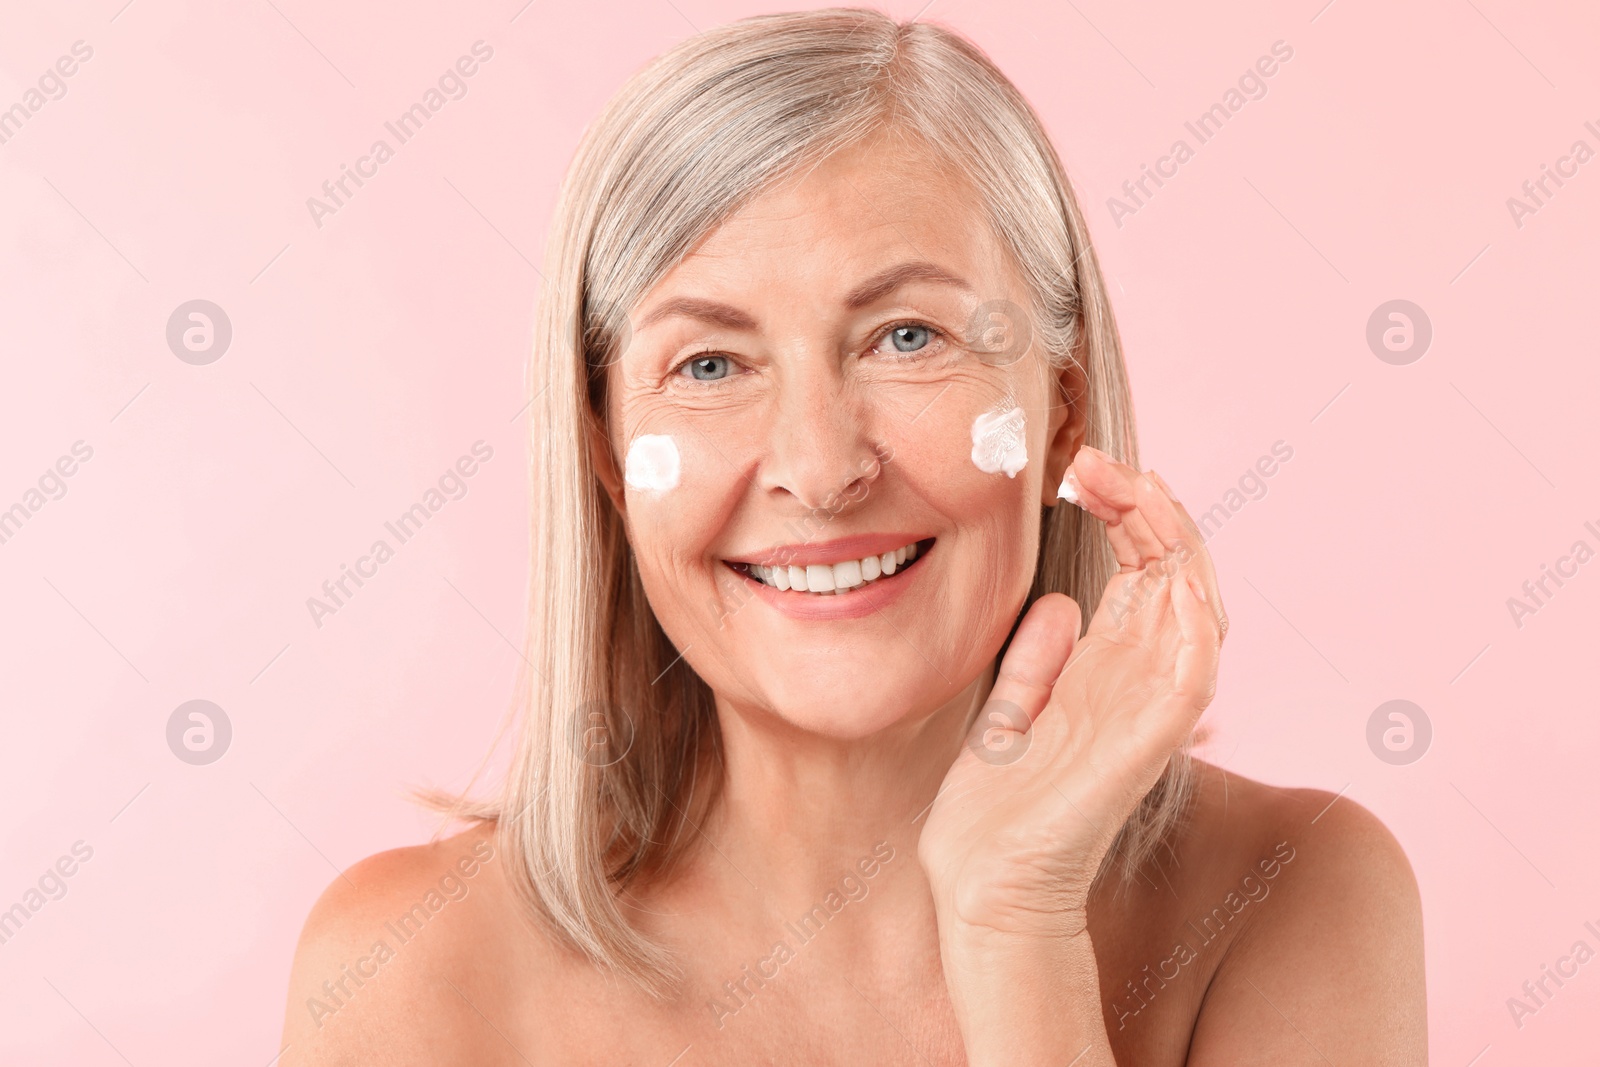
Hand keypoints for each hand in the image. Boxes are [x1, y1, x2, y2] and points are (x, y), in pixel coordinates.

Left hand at [918, 446, 1226, 940]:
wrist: (979, 877)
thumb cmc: (995, 805)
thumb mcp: (1008, 708)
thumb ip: (1038, 658)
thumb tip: (1061, 602)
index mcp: (1110, 670)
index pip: (1146, 569)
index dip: (1128, 510)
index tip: (1082, 465)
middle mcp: (1140, 682)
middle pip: (1178, 572)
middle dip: (1148, 507)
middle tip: (1097, 460)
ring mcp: (1149, 712)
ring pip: (1198, 608)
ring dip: (1174, 541)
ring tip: (1136, 486)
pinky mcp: (1145, 744)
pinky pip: (1192, 675)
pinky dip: (1195, 625)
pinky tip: (1174, 574)